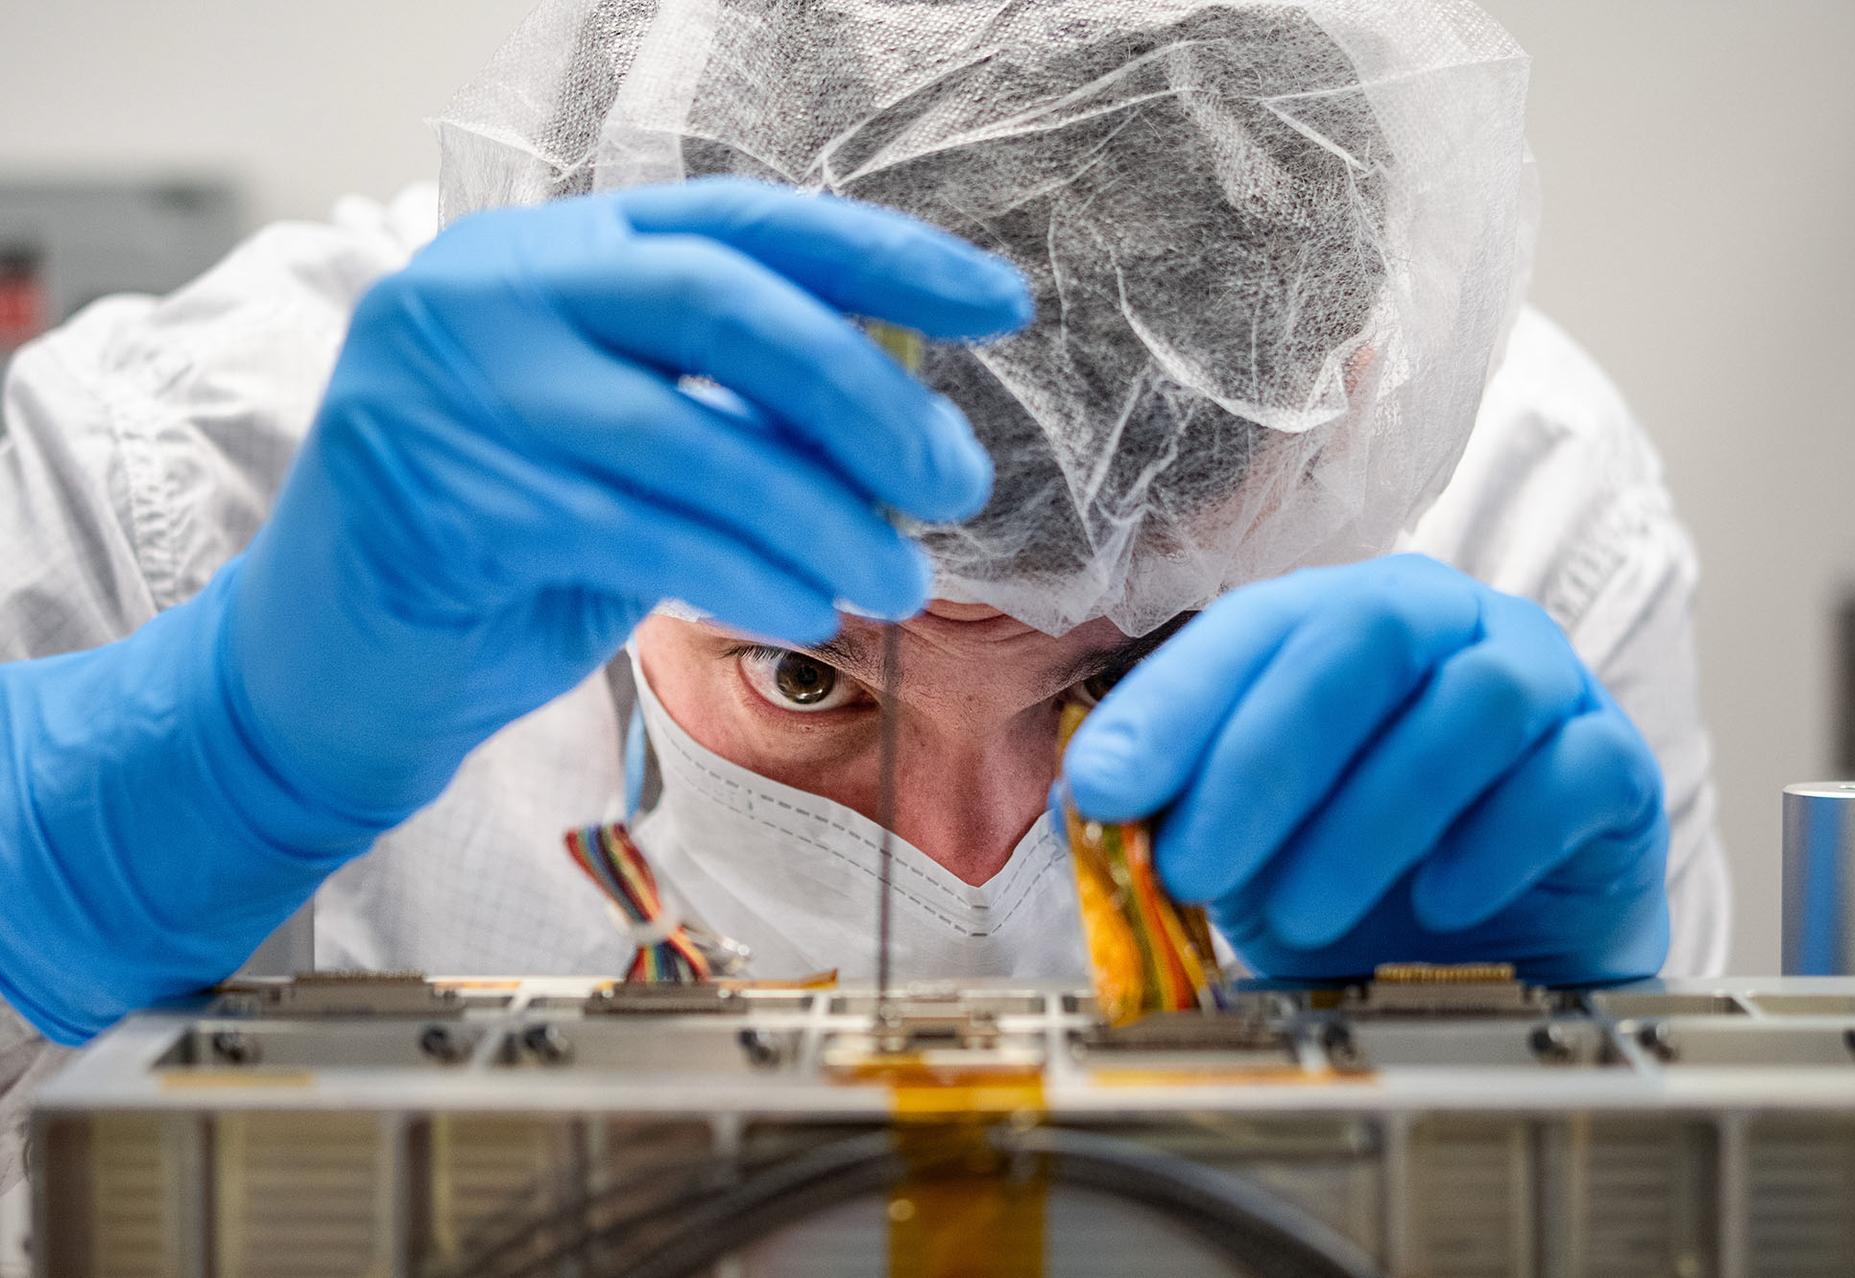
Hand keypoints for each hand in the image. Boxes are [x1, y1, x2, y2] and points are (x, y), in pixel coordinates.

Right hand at [233, 177, 1029, 822]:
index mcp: (550, 250)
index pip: (742, 224)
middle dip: (864, 395)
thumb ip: (737, 412)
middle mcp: (489, 288)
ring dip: (820, 514)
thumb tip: (902, 414)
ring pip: (686, 433)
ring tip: (898, 579)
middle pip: (721, 302)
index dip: (883, 259)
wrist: (329, 673)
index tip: (997, 305)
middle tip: (954, 479)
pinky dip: (742, 570)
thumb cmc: (502, 555)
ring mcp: (449, 384)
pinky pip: (635, 530)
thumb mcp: (635, 455)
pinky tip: (804, 608)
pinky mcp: (435, 495)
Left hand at [1062, 555, 1667, 984]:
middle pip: (1363, 639)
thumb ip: (1172, 806)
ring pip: (1470, 705)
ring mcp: (1542, 683)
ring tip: (1300, 914)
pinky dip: (1492, 844)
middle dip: (1262, 759)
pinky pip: (1569, 776)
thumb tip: (1086, 801)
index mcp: (1339, 620)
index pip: (1253, 627)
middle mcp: (1445, 626)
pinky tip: (1435, 905)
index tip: (1104, 788)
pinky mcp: (1617, 766)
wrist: (1485, 954)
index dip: (1174, 705)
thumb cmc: (1350, 877)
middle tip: (1195, 867)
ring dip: (1368, 817)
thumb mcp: (1243, 842)